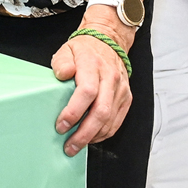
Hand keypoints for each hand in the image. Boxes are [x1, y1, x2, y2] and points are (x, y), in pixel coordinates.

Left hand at [51, 28, 131, 155]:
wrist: (109, 42)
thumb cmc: (85, 50)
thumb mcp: (67, 50)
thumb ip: (61, 63)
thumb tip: (63, 74)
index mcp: (93, 66)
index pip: (86, 92)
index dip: (74, 112)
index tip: (61, 125)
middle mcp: (110, 78)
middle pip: (100, 112)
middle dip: (84, 133)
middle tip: (69, 145)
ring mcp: (121, 90)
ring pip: (110, 120)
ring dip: (93, 137)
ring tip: (76, 145)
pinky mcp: (126, 98)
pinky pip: (117, 121)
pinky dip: (104, 133)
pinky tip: (91, 138)